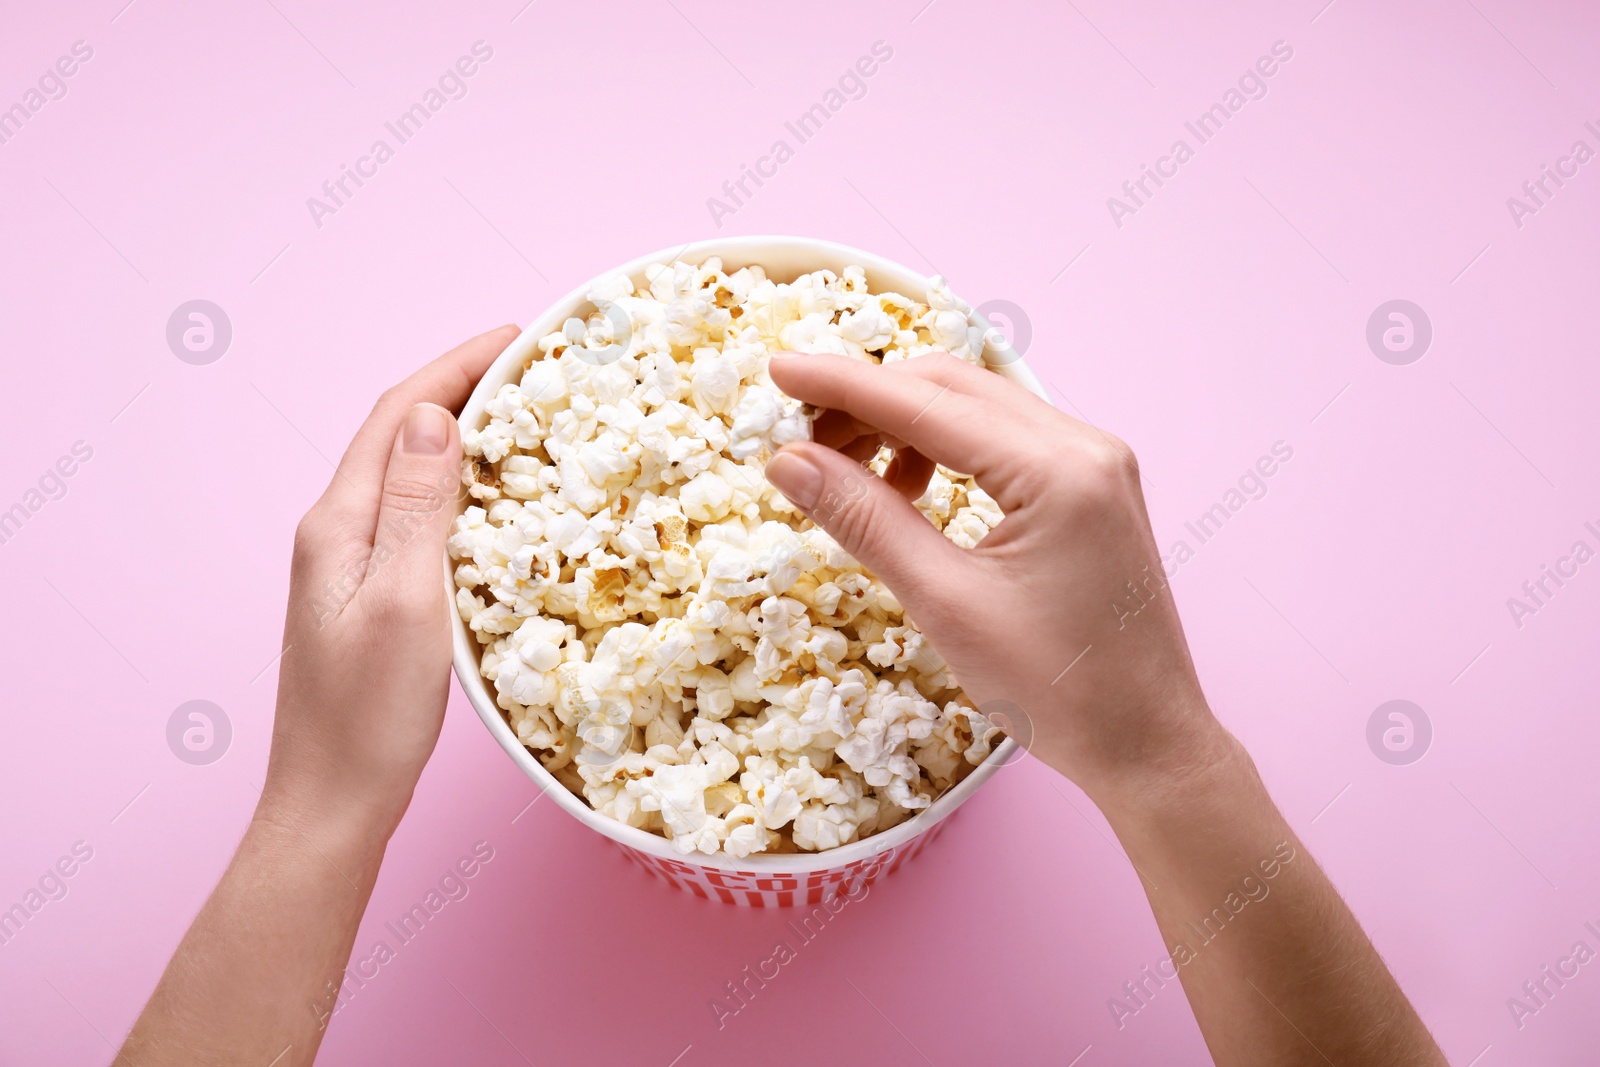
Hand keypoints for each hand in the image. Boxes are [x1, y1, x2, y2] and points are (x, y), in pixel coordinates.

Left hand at [261, 326, 519, 831]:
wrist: (333, 800)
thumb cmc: (368, 717)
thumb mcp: (405, 603)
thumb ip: (417, 507)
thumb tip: (435, 416)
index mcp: (339, 523)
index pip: (398, 414)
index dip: (457, 365)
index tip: (519, 335)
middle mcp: (337, 532)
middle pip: (402, 434)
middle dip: (466, 388)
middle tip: (537, 369)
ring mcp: (351, 564)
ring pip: (411, 473)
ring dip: (466, 436)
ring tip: (529, 419)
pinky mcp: (371, 594)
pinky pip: (419, 515)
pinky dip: (463, 489)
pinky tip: (500, 502)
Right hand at [763, 351, 1232, 804]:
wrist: (1148, 745)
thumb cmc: (1058, 691)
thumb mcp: (946, 604)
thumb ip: (866, 520)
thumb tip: (788, 462)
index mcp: (1059, 469)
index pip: (927, 401)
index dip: (842, 384)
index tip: (776, 369)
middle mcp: (1085, 445)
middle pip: (952, 386)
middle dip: (868, 402)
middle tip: (799, 439)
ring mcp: (1095, 463)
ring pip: (976, 408)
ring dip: (903, 425)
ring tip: (849, 477)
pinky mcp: (1092, 488)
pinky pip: (1002, 441)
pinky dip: (943, 450)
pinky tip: (907, 493)